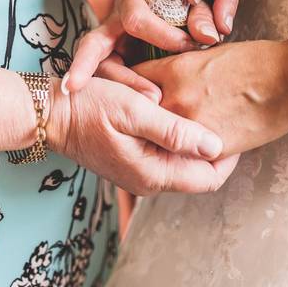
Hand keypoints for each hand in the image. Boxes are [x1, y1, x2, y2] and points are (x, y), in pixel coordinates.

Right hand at [46, 76, 239, 194]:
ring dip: (194, 138)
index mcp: (153, 174)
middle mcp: (149, 180)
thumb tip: (216, 146)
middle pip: (200, 171)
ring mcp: (139, 172)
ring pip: (184, 161)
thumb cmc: (89, 106)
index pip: (210, 177)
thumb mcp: (135, 110)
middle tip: (226, 111)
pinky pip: (166, 154)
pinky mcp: (132, 160)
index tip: (237, 122)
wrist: (50, 112)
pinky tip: (178, 112)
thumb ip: (175, 131)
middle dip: (214, 144)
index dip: (230, 154)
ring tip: (204, 107)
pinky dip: (177, 136)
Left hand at [98, 40, 287, 155]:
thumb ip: (180, 69)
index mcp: (174, 71)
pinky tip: (187, 148)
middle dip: (135, 114)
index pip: (133, 78)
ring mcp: (192, 128)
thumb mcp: (208, 54)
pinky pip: (186, 155)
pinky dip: (184, 152)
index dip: (129, 83)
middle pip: (138, 112)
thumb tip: (163, 80)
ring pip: (159, 139)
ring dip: (157, 138)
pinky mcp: (211, 149)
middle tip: (132, 118)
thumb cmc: (256, 60)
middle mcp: (176, 100)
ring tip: (155, 137)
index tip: (127, 88)